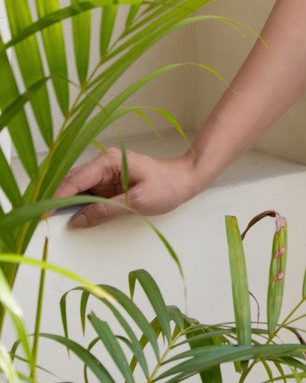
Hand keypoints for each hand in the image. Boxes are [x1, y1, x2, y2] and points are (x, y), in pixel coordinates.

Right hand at [54, 148, 203, 227]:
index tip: (43, 213)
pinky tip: (69, 217)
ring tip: (51, 221)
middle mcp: (103, 163)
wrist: (186, 179)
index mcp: (109, 161)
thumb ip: (106, 210)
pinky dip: (78, 205)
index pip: (76, 179)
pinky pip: (88, 194)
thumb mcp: (137, 201)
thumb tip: (78, 220)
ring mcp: (105, 173)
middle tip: (41, 220)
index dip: (57, 196)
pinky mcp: (109, 183)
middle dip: (56, 200)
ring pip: (78, 189)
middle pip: (72, 183)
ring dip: (66, 204)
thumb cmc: (167, 186)